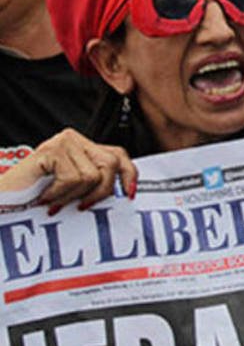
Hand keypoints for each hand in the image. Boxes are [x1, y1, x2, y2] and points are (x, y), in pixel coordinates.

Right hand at [0, 129, 136, 214]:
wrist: (3, 199)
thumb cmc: (36, 197)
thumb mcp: (73, 189)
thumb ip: (95, 183)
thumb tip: (127, 193)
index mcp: (84, 147)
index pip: (118, 154)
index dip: (129, 174)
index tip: (129, 195)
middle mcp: (75, 139)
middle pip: (110, 165)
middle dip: (101, 192)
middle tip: (82, 206)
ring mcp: (63, 142)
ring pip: (92, 176)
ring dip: (73, 196)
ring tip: (55, 201)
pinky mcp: (51, 150)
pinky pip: (72, 178)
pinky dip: (59, 194)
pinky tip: (44, 197)